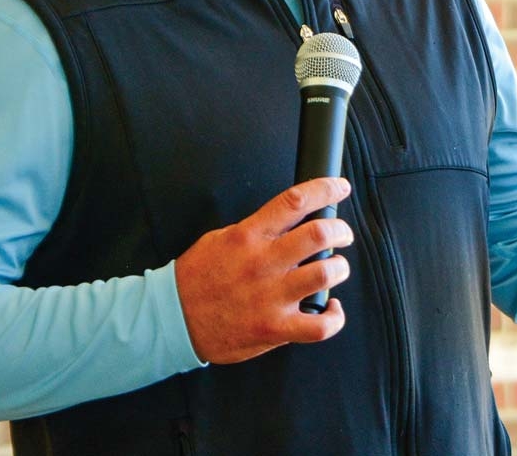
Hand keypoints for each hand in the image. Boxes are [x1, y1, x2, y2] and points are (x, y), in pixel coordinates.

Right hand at [174, 176, 353, 363]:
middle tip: (342, 233)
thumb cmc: (196, 279)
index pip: (294, 201)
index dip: (325, 189)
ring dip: (339, 268)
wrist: (174, 319)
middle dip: (340, 230)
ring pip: (325, 274)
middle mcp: (263, 263)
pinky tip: (331, 308)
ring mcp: (271, 297)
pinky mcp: (274, 328)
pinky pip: (319, 326)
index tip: (339, 188)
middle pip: (318, 234)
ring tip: (336, 268)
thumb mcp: (220, 238)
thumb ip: (254, 230)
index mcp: (248, 236)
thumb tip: (286, 220)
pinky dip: (334, 317)